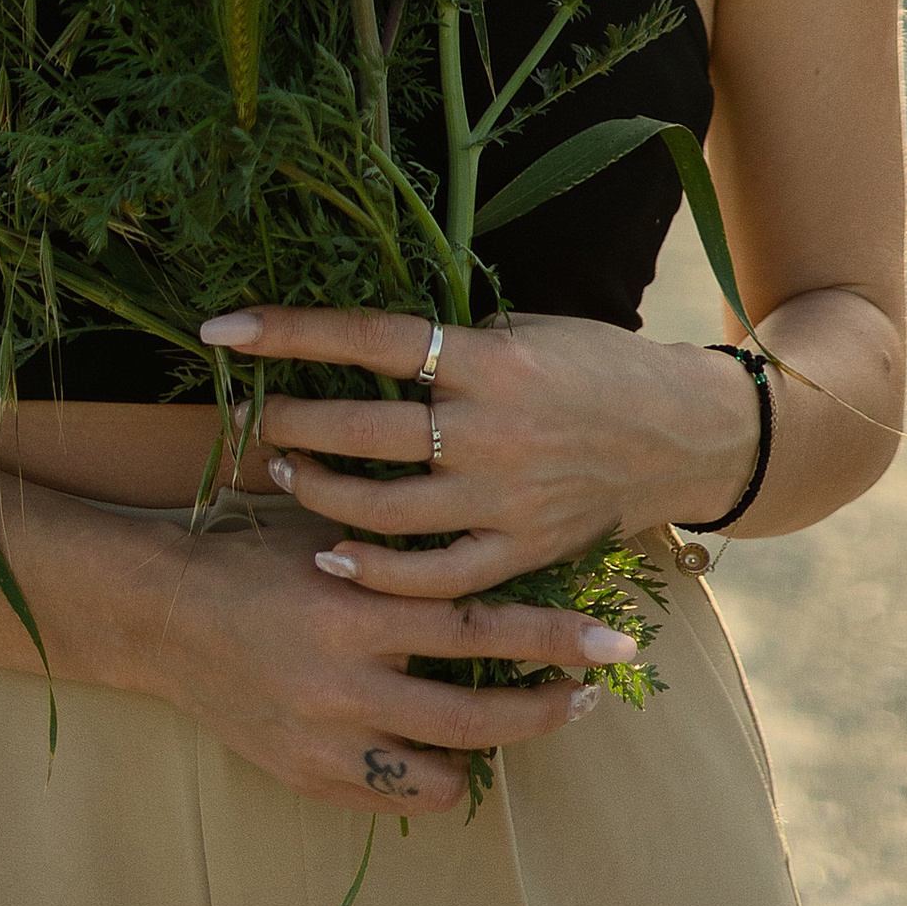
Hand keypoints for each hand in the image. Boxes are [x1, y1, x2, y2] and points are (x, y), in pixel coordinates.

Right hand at [142, 500, 629, 810]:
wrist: (164, 618)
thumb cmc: (259, 560)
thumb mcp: (334, 535)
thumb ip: (406, 554)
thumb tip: (498, 543)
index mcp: (355, 607)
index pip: (477, 630)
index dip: (552, 639)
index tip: (612, 639)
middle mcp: (344, 682)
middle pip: (474, 716)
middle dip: (546, 708)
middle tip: (590, 694)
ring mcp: (325, 741)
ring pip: (442, 771)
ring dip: (494, 752)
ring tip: (526, 723)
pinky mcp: (307, 778)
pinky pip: (396, 797)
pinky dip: (435, 778)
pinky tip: (453, 752)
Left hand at [199, 301, 758, 599]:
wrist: (685, 433)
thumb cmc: (600, 367)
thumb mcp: (528, 330)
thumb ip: (454, 347)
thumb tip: (370, 350)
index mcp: (492, 359)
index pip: (369, 338)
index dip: (289, 332)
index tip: (220, 329)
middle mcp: (494, 429)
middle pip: (364, 429)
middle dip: (294, 423)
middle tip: (257, 418)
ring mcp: (506, 498)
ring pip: (386, 509)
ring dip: (324, 491)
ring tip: (289, 472)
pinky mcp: (521, 550)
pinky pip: (433, 576)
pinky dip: (377, 570)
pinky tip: (334, 554)